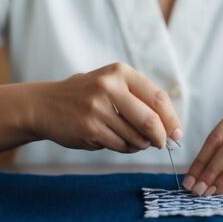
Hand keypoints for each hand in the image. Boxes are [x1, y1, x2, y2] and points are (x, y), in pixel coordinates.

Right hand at [28, 62, 182, 153]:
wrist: (45, 105)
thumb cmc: (86, 96)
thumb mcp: (111, 84)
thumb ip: (138, 99)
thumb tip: (170, 127)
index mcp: (120, 72)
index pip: (157, 97)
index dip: (171, 119)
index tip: (177, 133)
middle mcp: (109, 87)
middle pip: (150, 120)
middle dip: (161, 138)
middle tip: (161, 144)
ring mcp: (97, 108)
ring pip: (135, 137)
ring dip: (140, 145)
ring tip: (131, 140)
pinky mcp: (89, 128)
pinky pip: (119, 145)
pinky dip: (124, 148)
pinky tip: (115, 141)